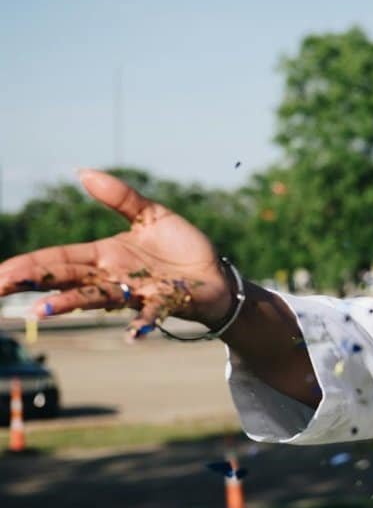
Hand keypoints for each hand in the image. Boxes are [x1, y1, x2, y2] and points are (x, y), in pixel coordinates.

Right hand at [0, 170, 230, 338]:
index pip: (59, 259)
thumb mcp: (151, 215)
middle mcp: (113, 277)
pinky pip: (151, 314)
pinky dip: (142, 324)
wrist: (216, 274)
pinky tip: (133, 335)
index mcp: (104, 255)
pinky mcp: (165, 302)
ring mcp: (137, 292)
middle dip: (34, 284)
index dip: (29, 265)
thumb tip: (83, 172)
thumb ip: (120, 198)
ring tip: (43, 310)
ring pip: (98, 298)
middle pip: (68, 279)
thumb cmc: (181, 247)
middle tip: (0, 290)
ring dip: (71, 303)